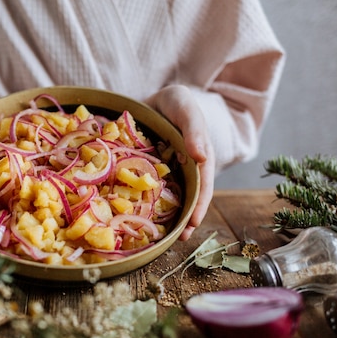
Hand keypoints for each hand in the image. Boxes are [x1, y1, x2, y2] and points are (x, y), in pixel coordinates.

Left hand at [144, 85, 214, 240]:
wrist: (154, 97)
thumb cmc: (175, 101)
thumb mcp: (185, 107)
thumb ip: (194, 129)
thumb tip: (202, 158)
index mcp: (198, 158)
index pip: (202, 186)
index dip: (199, 206)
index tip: (192, 224)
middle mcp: (184, 169)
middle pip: (187, 198)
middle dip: (184, 220)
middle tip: (177, 240)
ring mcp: (166, 172)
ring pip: (168, 198)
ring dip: (166, 217)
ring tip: (159, 238)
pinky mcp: (147, 171)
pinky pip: (147, 189)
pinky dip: (144, 203)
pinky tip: (134, 216)